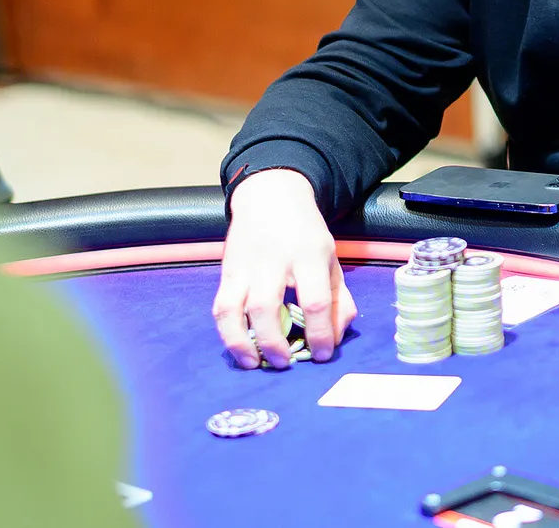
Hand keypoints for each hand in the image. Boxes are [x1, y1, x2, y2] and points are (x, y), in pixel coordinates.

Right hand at [212, 169, 357, 368]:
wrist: (271, 195)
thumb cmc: (305, 232)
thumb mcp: (331, 257)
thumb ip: (338, 297)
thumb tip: (336, 336)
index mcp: (309, 254)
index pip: (316, 300)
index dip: (321, 333)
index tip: (323, 355)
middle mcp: (274, 259)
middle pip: (266, 307)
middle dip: (274, 343)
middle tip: (285, 363)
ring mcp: (245, 265)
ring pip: (232, 308)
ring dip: (241, 342)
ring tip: (254, 363)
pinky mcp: (227, 271)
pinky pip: (220, 306)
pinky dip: (226, 332)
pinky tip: (240, 347)